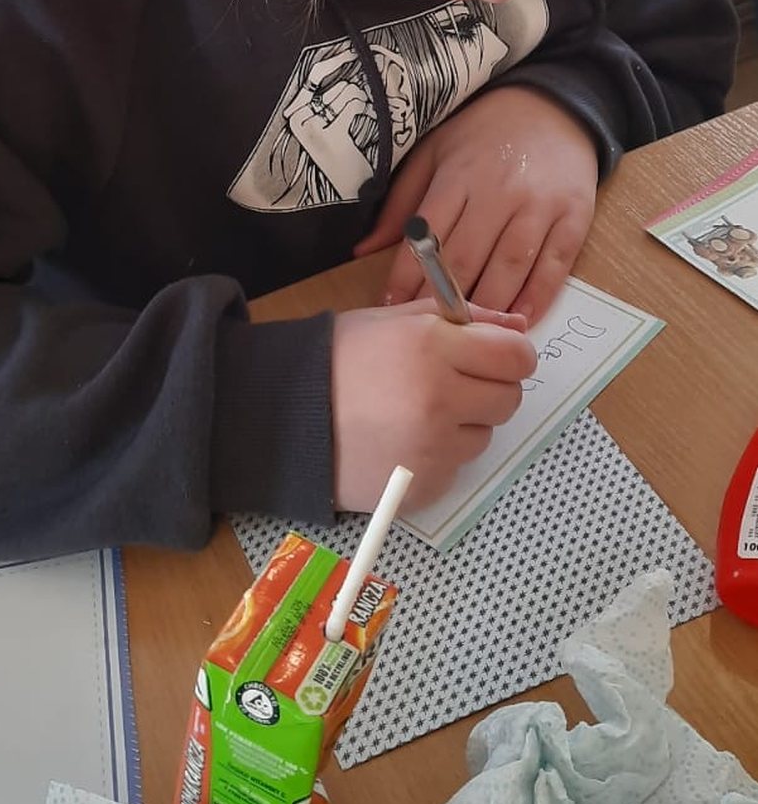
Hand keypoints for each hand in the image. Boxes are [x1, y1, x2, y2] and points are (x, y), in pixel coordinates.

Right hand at [331, 300, 535, 513]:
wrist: (284, 418)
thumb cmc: (339, 361)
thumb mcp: (396, 321)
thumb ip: (463, 318)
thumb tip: (519, 329)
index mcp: (433, 346)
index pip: (517, 356)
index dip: (509, 355)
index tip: (492, 358)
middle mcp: (439, 398)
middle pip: (509, 398)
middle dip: (488, 389)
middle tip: (451, 385)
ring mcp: (433, 447)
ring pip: (484, 436)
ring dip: (462, 426)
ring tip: (415, 414)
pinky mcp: (424, 485)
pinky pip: (455, 468)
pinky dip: (438, 458)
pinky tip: (401, 442)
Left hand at [354, 85, 597, 322]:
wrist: (554, 106)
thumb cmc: (484, 134)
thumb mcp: (435, 154)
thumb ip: (402, 204)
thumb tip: (363, 250)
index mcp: (458, 176)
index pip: (426, 238)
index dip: (407, 279)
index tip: (393, 310)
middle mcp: (498, 191)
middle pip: (466, 258)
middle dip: (443, 302)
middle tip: (429, 334)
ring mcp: (539, 205)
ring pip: (509, 267)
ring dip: (489, 306)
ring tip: (471, 335)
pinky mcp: (574, 216)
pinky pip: (554, 265)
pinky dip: (537, 297)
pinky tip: (520, 320)